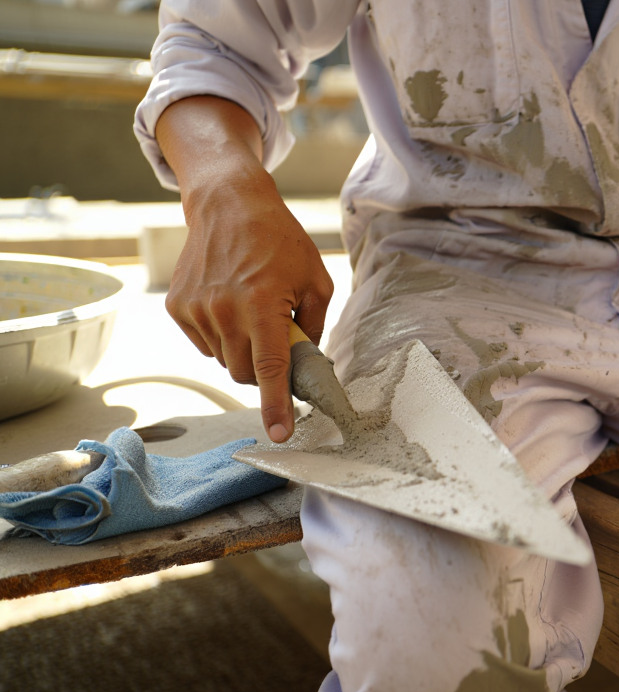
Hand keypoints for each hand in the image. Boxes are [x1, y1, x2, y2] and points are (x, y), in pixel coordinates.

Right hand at [165, 170, 332, 442]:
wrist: (229, 205)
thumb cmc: (280, 241)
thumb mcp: (315, 281)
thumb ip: (313, 327)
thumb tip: (306, 364)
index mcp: (262, 305)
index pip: (270, 369)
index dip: (276, 405)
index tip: (280, 434)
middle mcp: (224, 310)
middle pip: (244, 373)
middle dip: (262, 367)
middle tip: (275, 337)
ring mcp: (197, 310)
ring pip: (224, 360)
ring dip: (241, 348)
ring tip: (250, 307)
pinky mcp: (178, 307)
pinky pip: (205, 343)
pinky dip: (220, 334)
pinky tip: (228, 303)